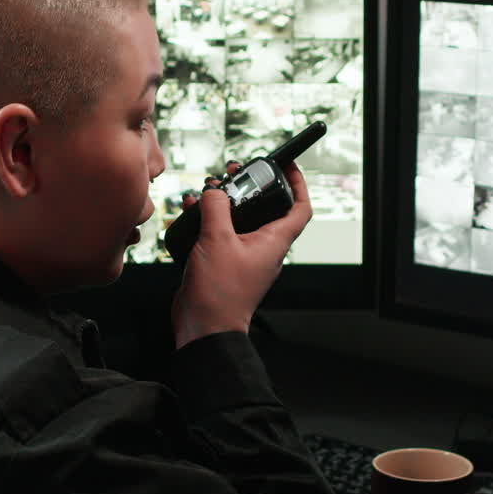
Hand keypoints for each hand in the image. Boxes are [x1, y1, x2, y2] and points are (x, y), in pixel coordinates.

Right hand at [170, 162, 312, 348]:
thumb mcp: (217, 240)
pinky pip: (222, 235)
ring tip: (210, 189)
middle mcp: (264, 248)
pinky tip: (192, 212)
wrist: (204, 326)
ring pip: (241, 220)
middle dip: (251, 187)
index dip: (298, 184)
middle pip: (267, 209)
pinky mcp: (226, 263)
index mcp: (274, 242)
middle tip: (236, 172)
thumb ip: (216, 208)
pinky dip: (210, 220)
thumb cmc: (220, 293)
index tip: (288, 167)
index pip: (300, 208)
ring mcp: (245, 257)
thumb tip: (214, 191)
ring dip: (226, 203)